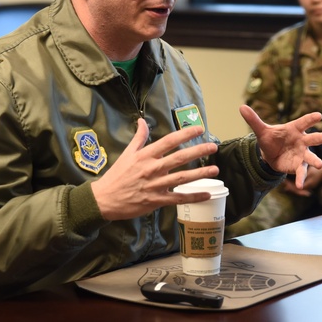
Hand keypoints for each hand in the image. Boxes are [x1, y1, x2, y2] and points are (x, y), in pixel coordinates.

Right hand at [92, 119, 219, 220]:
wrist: (105, 199)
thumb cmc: (117, 175)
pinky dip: (193, 196)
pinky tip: (207, 194)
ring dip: (200, 173)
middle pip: (179, 158)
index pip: (169, 141)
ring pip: (182, 178)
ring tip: (215, 169)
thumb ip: (139, 138)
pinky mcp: (157, 200)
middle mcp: (152, 168)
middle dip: (198, 151)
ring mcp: (156, 185)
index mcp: (145, 155)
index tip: (199, 129)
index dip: (185, 134)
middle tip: (213, 146)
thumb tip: (142, 121)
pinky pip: (178, 198)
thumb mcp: (127, 153)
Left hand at [239, 105, 321, 188]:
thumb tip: (242, 107)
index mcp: (294, 129)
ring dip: (315, 160)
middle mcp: (302, 141)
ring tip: (320, 165)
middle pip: (313, 138)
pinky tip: (299, 185)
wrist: (271, 153)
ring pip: (311, 157)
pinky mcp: (298, 165)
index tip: (319, 115)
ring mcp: (302, 154)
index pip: (303, 122)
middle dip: (320, 138)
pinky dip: (301, 179)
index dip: (311, 118)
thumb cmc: (271, 138)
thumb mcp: (261, 130)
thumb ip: (253, 120)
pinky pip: (301, 172)